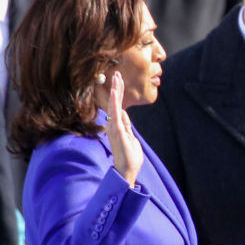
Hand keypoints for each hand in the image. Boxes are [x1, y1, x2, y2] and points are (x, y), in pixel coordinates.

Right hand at [105, 71, 142, 186]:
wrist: (127, 171)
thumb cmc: (129, 158)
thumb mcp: (131, 138)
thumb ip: (127, 127)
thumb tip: (124, 117)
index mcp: (117, 126)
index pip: (118, 106)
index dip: (118, 94)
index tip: (118, 81)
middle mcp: (113, 125)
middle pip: (115, 102)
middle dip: (116, 88)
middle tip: (117, 73)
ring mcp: (114, 127)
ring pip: (114, 104)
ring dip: (115, 90)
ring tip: (116, 77)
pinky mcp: (116, 130)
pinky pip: (115, 112)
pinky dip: (115, 100)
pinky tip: (115, 90)